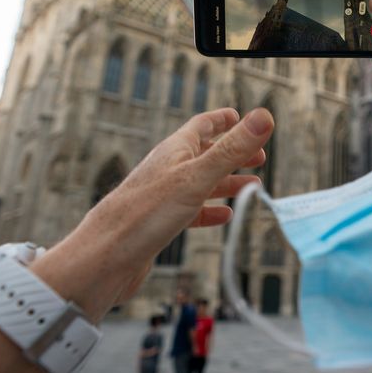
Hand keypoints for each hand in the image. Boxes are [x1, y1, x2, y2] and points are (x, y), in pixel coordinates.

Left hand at [31, 108, 270, 317]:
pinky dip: (210, 210)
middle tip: (260, 158)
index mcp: (174, 151)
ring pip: (200, 183)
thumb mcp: (196, 177)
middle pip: (205, 154)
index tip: (242, 117)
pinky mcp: (159, 223)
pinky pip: (190, 211)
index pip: (202, 125)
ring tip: (252, 186)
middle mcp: (167, 169)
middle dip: (232, 154)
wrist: (106, 257)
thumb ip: (232, 149)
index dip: (224, 120)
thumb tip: (265, 116)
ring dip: (226, 182)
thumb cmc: (146, 213)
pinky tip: (224, 216)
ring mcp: (162, 196)